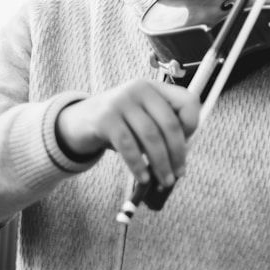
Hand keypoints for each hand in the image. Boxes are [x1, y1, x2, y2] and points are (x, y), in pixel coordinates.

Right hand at [55, 79, 199, 186]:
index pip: (188, 101)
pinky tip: (143, 178)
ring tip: (165, 181)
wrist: (77, 121)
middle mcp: (140, 89)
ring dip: (161, 163)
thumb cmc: (119, 125)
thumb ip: (161, 131)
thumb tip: (181, 159)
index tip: (187, 145)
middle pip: (170, 124)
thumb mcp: (142, 119)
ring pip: (151, 137)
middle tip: (179, 174)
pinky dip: (138, 165)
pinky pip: (128, 146)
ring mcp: (121, 102)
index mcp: (155, 88)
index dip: (192, 125)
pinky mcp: (105, 118)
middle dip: (177, 153)